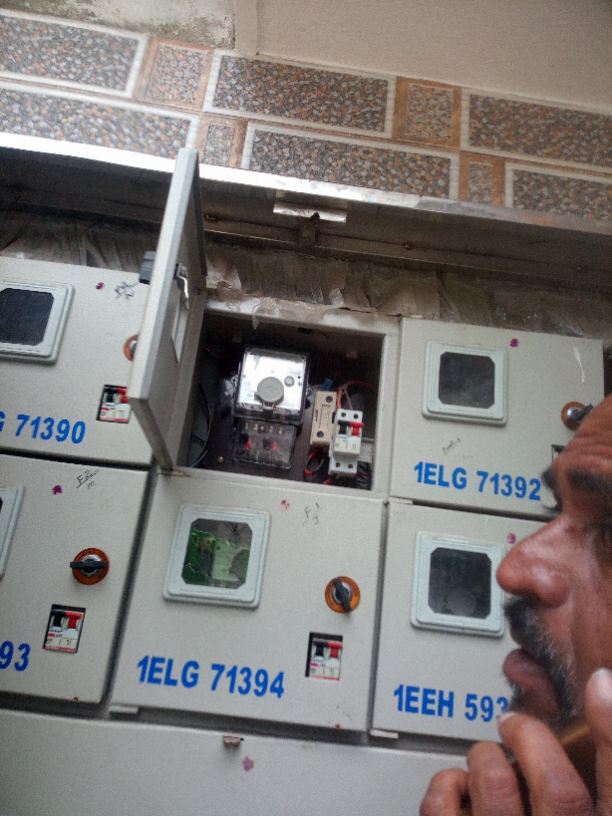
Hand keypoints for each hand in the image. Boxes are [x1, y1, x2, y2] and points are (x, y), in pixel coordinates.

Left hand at [420, 668, 611, 815]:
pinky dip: (443, 789)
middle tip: (516, 724)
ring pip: (498, 794)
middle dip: (533, 740)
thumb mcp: (580, 815)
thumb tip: (590, 708)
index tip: (600, 686)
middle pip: (560, 794)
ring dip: (486, 760)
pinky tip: (452, 788)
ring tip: (487, 758)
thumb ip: (587, 793)